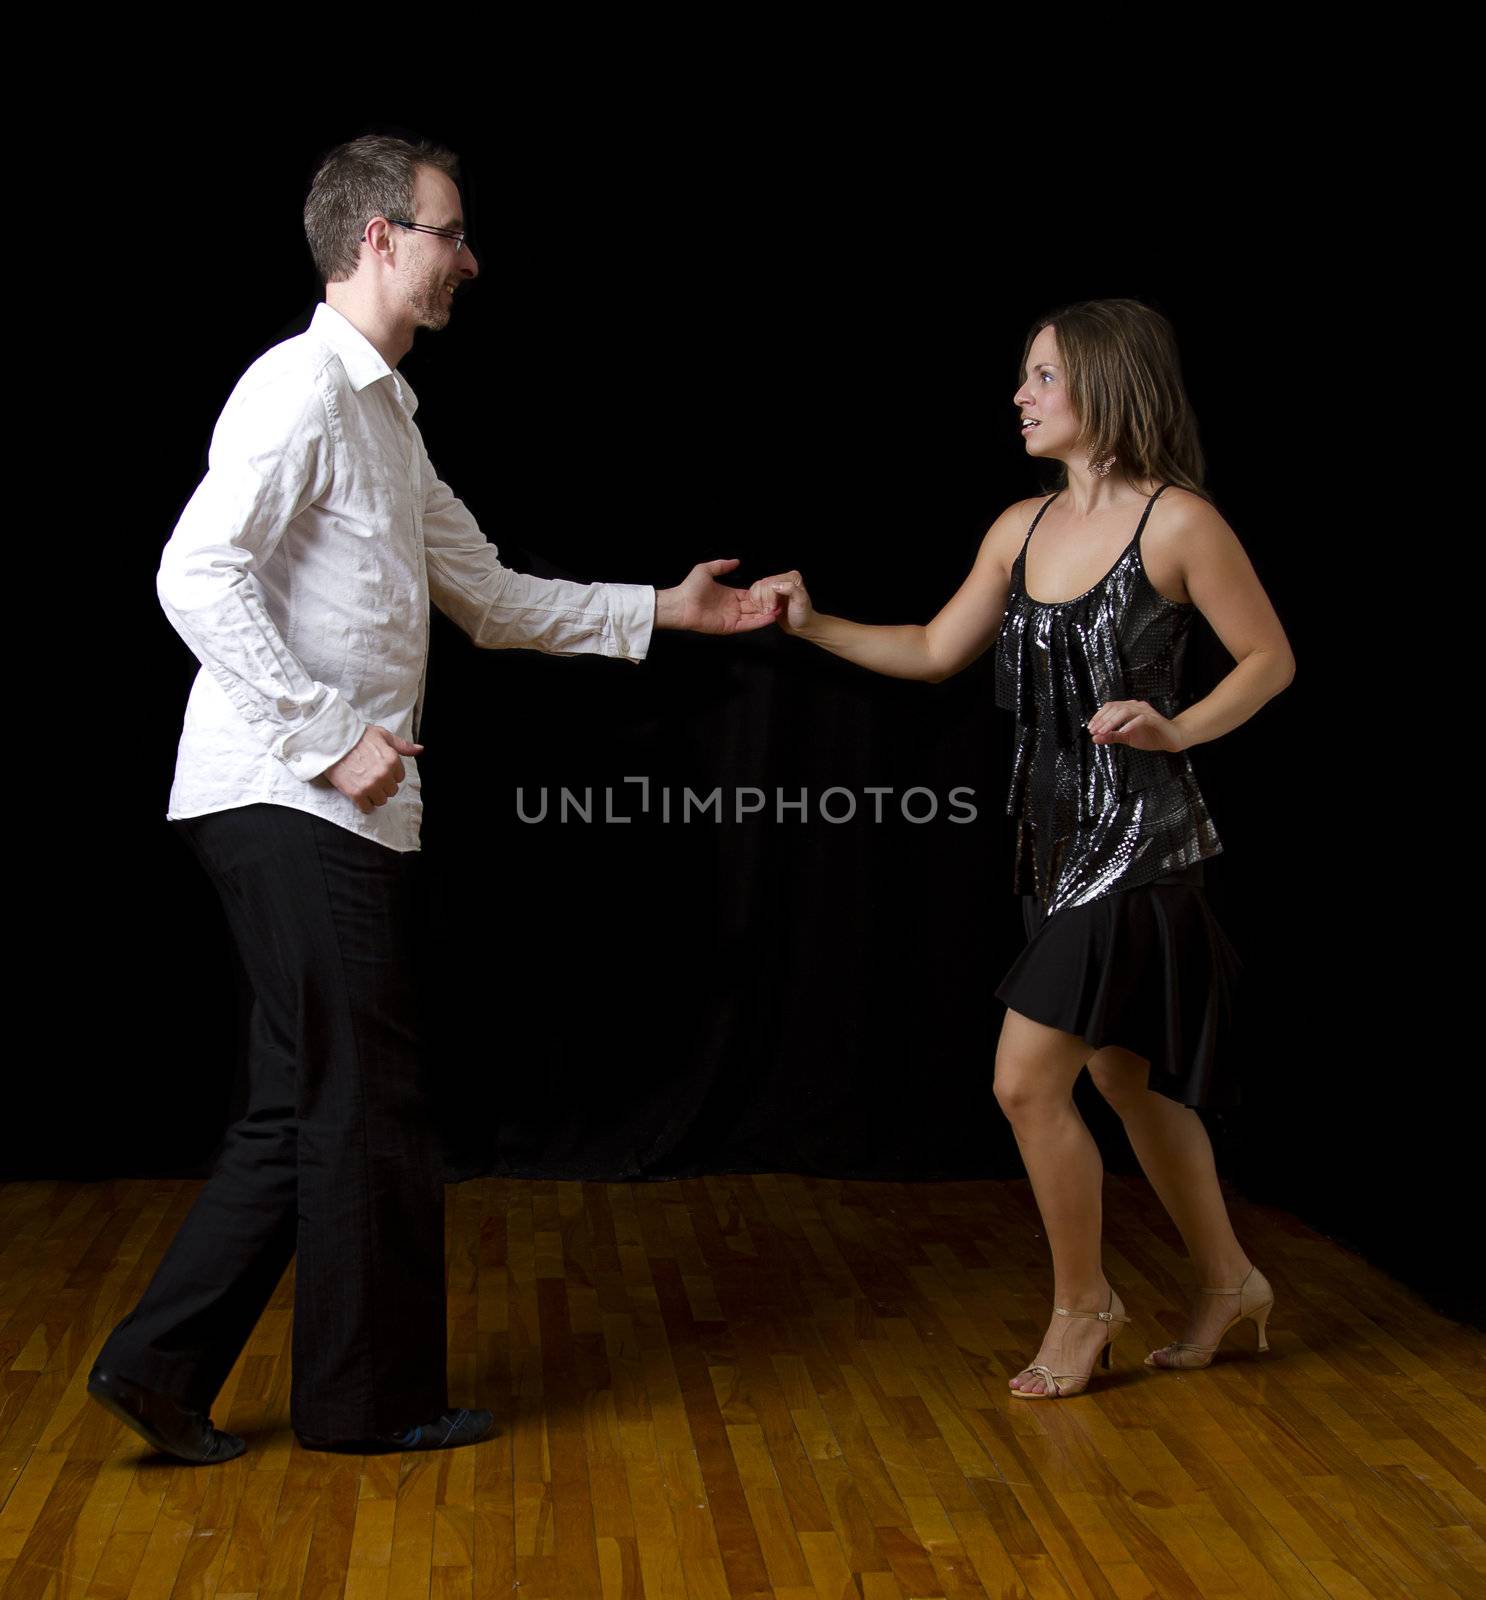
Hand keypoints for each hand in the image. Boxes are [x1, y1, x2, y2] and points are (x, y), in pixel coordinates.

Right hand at [325, 725, 424, 812]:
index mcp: (392, 760)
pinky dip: (365, 805)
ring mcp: (370, 785)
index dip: (390, 775)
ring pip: (381, 801)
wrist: (333, 741)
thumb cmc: (357, 736)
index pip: (400, 778)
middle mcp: (384, 774)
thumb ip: (402, 745)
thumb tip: (420, 749)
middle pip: (392, 791)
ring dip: (374, 796)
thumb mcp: (383, 735)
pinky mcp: (356, 793)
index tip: (380, 771)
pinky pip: (367, 807)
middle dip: (383, 786)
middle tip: (371, 778)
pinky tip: (360, 797)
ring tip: (365, 786)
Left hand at [654, 558, 777, 634]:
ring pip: (754, 616)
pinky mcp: (730, 627)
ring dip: (766, 614)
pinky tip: (770, 617)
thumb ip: (722, 566)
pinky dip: (759, 622)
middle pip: (754, 607)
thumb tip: (736, 561)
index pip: (750, 595)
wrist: (680, 603)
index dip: (761, 594)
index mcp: (730, 595)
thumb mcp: (706, 570)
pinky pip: (747, 625)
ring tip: (780, 610)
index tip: (773, 590)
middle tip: (782, 601)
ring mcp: (732, 617)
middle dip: (767, 604)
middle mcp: (733, 607)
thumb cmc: (690, 587)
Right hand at [747, 570, 813, 634]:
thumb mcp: (801, 602)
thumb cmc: (802, 615)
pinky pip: (754, 593)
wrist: (801, 625)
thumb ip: (791, 589)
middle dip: (763, 601)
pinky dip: (755, 603)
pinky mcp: (767, 593)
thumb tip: (776, 585)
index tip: (772, 610)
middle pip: (762, 585)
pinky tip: (763, 610)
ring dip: (758, 602)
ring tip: (767, 611)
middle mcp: (782, 578)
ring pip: (756, 588)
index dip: (768, 597)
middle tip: (770, 612)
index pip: (771, 583)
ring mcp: (774, 585)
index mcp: (791, 577)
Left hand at [1088, 701, 1186, 752]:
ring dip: (1112, 721)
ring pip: (1125, 711)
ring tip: (1104, 732)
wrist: (1171, 739)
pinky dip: (1130, 725)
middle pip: (1115, 707)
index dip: (1098, 716)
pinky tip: (1123, 732)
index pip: (1110, 707)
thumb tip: (1094, 738)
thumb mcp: (1127, 738)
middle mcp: (1137, 706)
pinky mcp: (1154, 719)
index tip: (1090, 728)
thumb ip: (1111, 736)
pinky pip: (1141, 718)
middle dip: (1102, 720)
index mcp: (1129, 708)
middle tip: (1094, 731)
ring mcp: (1146, 711)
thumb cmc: (1150, 736)